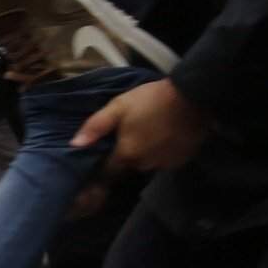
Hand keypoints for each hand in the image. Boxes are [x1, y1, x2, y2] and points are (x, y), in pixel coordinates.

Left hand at [71, 77, 209, 176]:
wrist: (191, 96)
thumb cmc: (150, 100)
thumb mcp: (118, 107)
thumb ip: (95, 126)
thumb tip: (75, 145)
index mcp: (127, 154)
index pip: (108, 171)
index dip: (103, 165)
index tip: (101, 157)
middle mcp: (144, 165)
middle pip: (128, 166)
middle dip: (125, 156)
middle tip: (128, 136)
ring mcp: (165, 164)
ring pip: (147, 164)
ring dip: (144, 154)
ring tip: (147, 135)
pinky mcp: (182, 160)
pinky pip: (164, 161)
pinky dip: (161, 152)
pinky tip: (163, 137)